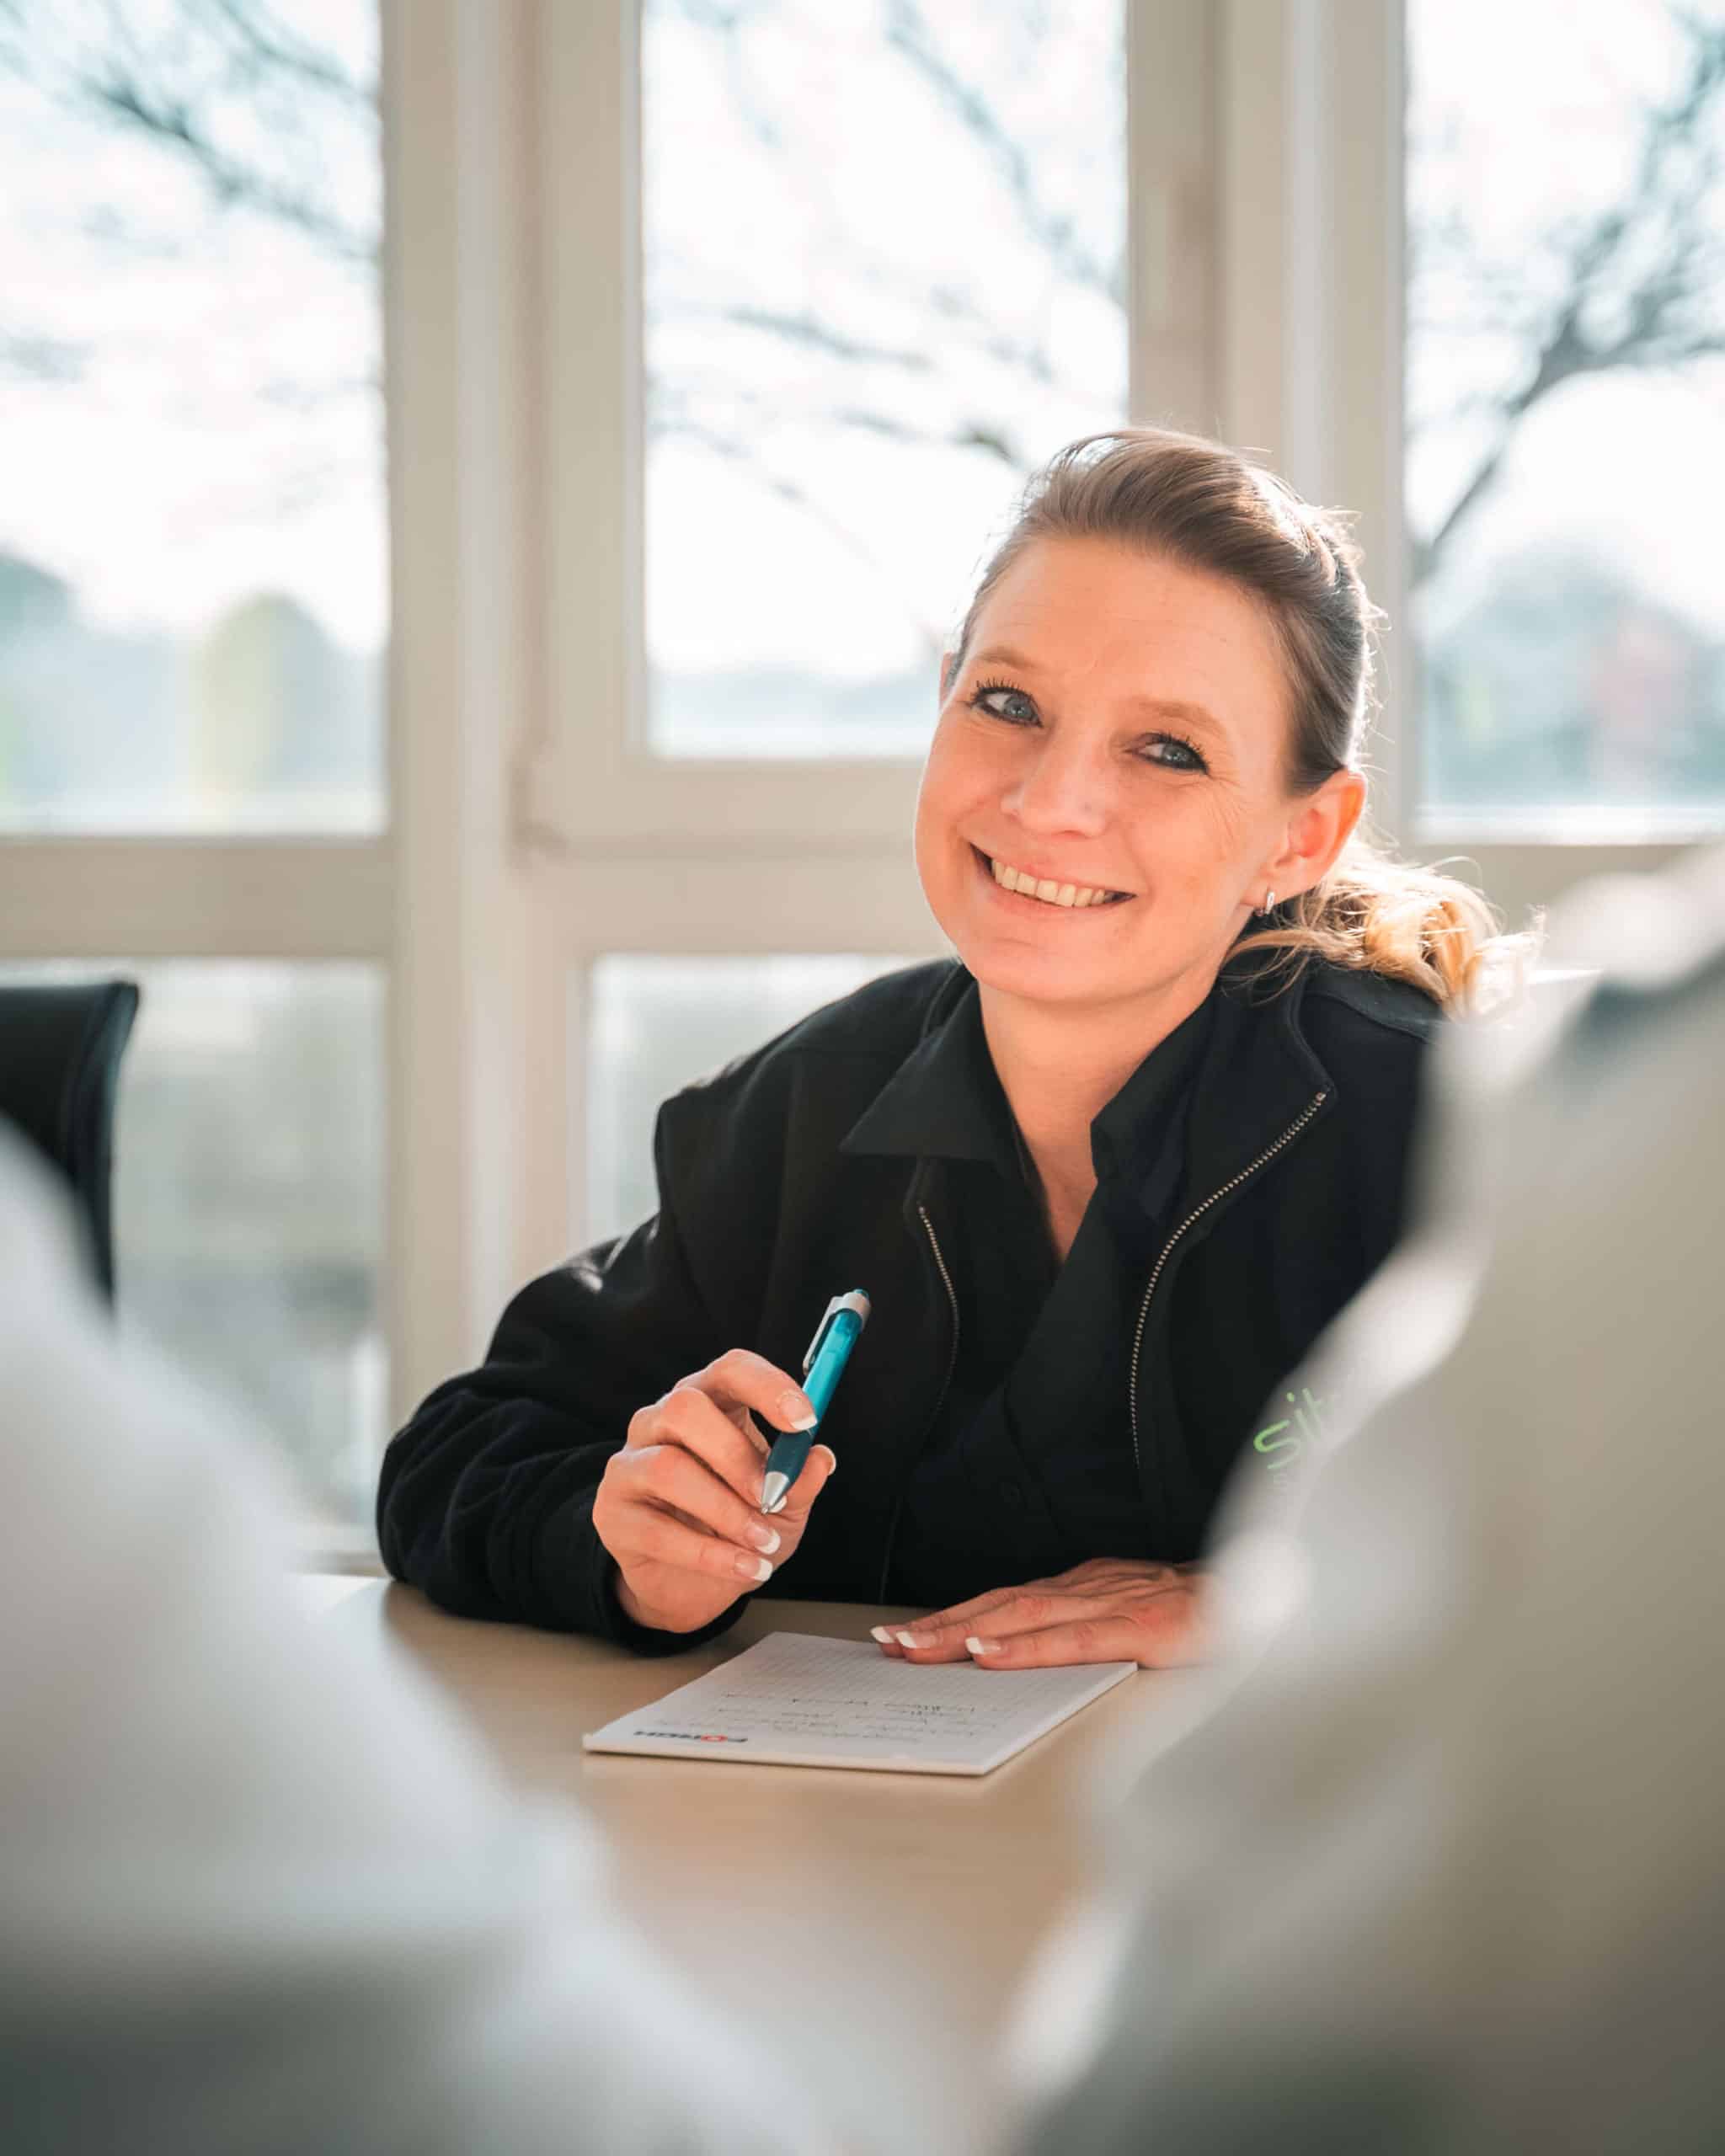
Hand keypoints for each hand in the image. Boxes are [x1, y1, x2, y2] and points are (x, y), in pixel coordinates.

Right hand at [594, 1349, 835, 1633]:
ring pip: (666, 1467)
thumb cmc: (738, 1527)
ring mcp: (629, 1465)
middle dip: (735, 1454)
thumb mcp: (784, 1508)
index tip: (805, 1420)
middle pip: (684, 1407)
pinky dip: (710, 1554)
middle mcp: (660, 1422)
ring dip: (725, 1510)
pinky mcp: (612, 1513)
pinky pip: (657, 1528)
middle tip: (772, 1496)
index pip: (730, 1369)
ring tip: (762, 1545)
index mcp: (709, 1403)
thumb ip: (799, 1482)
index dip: (767, 1387)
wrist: (691, 1586)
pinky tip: (745, 1568)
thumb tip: (820, 1459)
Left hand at [872, 1557, 1205, 1669]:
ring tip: (917, 1648)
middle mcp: (1093, 1586)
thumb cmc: (1211, 1617)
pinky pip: (1074, 1638)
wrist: (1278, 1602)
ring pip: (1025, 1615)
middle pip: (1003, 1604)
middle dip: (942, 1624)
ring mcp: (1117, 1603)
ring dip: (965, 1631)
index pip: (1010, 1601)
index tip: (909, 1635)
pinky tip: (991, 1654)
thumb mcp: (1140, 1621)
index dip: (957, 1617)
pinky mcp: (1144, 1627)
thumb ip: (1095, 1633)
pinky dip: (1027, 1645)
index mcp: (1091, 1585)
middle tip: (889, 1645)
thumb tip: (1041, 1653)